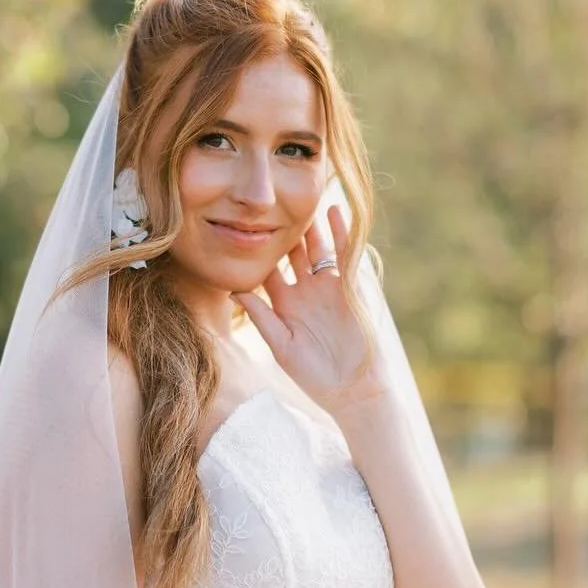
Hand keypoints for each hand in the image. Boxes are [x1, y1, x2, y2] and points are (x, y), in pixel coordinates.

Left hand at [232, 204, 388, 417]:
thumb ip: (260, 316)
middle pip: (292, 253)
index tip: (239, 225)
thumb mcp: (280, 345)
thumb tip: (234, 290)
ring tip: (301, 197)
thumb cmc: (314, 375)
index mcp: (284, 305)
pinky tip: (334, 211)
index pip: (267, 270)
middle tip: (269, 200)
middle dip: (282, 229)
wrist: (353, 390)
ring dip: (310, 225)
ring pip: (316, 249)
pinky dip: (340, 234)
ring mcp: (327, 288)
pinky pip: (344, 256)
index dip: (256, 251)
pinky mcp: (349, 288)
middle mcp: (304, 291)